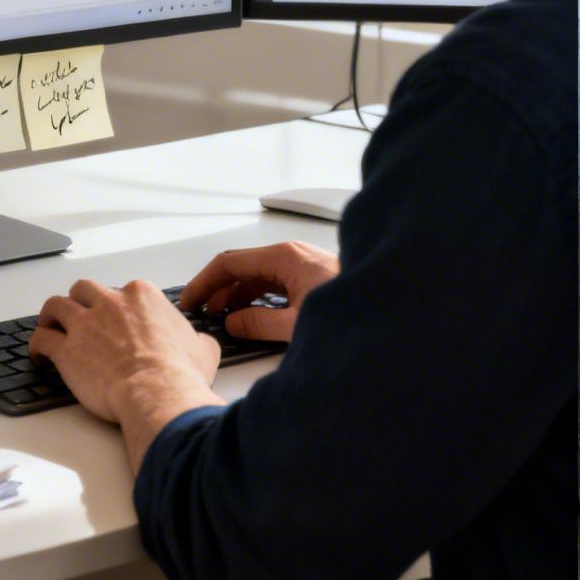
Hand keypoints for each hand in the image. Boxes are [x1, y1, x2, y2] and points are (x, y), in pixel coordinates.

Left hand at [30, 279, 219, 429]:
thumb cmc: (179, 373)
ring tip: (50, 327)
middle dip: (80, 301)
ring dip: (51, 316)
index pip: (123, 291)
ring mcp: (86, 324)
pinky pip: (41, 339)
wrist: (157, 392)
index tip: (117, 320)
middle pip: (84, 289)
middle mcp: (111, 303)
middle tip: (80, 317)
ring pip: (55, 306)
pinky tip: (38, 355)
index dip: (117, 307)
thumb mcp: (203, 349)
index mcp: (142, 296)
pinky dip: (37, 346)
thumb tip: (201, 343)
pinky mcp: (66, 350)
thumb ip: (197, 340)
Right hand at [179, 240, 339, 343]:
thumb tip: (233, 323)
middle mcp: (291, 255)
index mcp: (283, 257)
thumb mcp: (296, 323)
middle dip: (217, 290)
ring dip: (237, 296)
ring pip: (257, 276)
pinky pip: (273, 283)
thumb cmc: (352, 306)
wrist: (390, 304)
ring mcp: (301, 263)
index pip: (229, 263)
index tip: (189, 301)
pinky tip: (251, 316)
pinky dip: (256, 298)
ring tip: (222, 318)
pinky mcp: (311, 275)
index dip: (204, 283)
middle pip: (241, 268)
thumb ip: (259, 323)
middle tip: (201, 313)